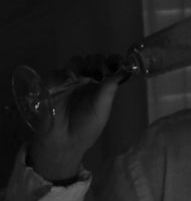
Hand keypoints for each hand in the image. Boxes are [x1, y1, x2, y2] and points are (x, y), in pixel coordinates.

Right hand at [29, 55, 121, 180]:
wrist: (63, 140)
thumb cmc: (86, 128)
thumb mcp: (102, 109)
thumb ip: (110, 89)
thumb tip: (124, 71)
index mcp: (101, 86)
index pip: (109, 66)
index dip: (114, 61)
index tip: (118, 62)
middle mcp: (87, 80)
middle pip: (94, 60)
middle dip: (100, 62)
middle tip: (101, 73)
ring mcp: (71, 80)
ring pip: (79, 61)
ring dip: (85, 65)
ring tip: (88, 77)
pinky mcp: (55, 82)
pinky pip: (62, 70)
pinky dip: (69, 72)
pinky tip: (73, 81)